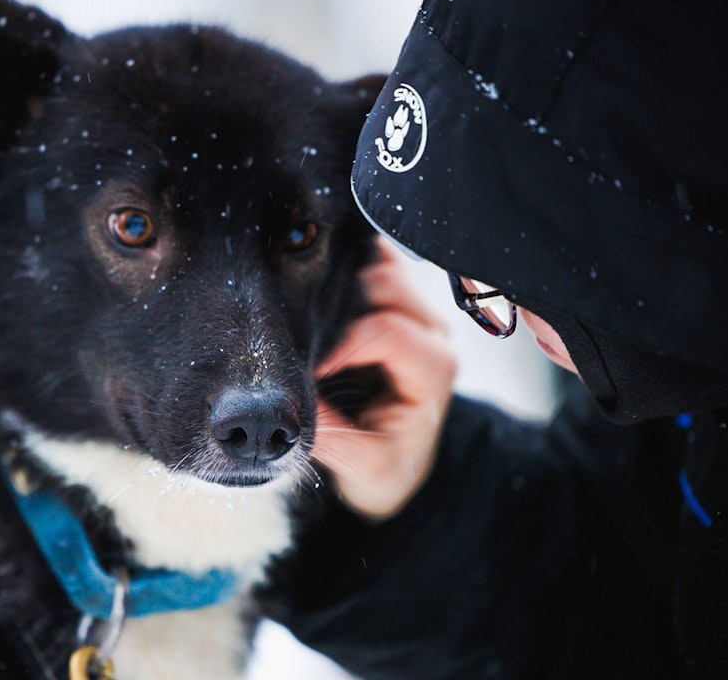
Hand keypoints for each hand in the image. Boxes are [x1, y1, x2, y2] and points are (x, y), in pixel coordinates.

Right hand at [313, 237, 456, 519]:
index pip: (390, 331)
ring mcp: (414, 306)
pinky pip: (370, 258)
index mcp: (434, 367)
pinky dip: (340, 264)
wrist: (398, 454)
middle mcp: (431, 328)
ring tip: (303, 308)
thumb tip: (293, 406)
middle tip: (297, 330)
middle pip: (386, 283)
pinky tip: (312, 284)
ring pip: (378, 263)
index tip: (309, 368)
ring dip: (338, 279)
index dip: (344, 344)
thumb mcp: (367, 468)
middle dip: (338, 302)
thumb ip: (337, 441)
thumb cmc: (387, 460)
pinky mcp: (392, 295)